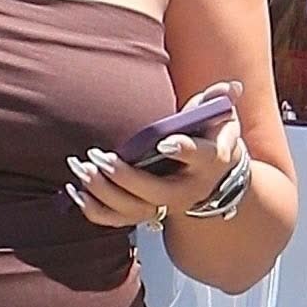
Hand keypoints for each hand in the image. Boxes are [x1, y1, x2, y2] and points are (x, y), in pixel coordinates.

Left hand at [64, 80, 244, 228]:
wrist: (211, 180)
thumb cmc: (209, 140)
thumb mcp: (219, 119)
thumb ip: (217, 100)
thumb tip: (230, 86)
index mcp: (207, 161)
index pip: (199, 155)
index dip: (184, 149)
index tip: (165, 142)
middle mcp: (186, 190)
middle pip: (155, 191)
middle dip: (125, 177)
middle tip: (99, 157)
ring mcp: (165, 206)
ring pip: (132, 209)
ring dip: (103, 192)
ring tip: (81, 168)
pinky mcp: (145, 213)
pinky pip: (116, 220)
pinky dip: (93, 210)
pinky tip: (77, 190)